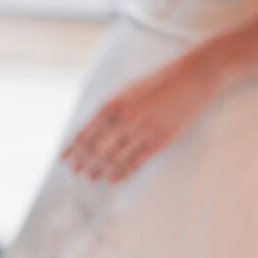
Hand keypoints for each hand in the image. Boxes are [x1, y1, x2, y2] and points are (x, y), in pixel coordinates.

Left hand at [63, 54, 215, 181]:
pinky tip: (112, 179)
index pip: (85, 132)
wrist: (193, 78)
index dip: (73, 148)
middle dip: (83, 161)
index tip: (64, 158)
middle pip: (96, 148)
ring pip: (114, 158)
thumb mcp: (126, 90)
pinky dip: (122, 172)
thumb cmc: (159, 81)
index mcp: (112, 105)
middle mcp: (125, 120)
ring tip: (90, 177)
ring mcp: (143, 132)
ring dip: (99, 169)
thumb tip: (93, 128)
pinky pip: (136, 162)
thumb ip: (110, 109)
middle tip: (74, 171)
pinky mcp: (160, 141)